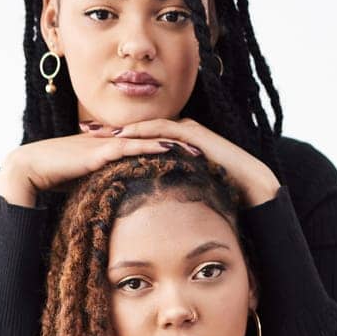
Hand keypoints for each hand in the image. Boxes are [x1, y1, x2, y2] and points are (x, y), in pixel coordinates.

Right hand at [0, 127, 190, 205]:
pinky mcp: (97, 151)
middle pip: (150, 138)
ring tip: (195, 148)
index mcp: (106, 148)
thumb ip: (100, 190)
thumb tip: (112, 208)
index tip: (190, 155)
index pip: (142, 145)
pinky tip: (168, 147)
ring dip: (170, 142)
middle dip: (177, 143)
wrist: (27, 169)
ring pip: (144, 139)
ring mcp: (103, 143)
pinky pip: (129, 146)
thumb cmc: (51, 180)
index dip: (166, 148)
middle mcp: (108, 141)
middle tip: (205, 149)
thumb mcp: (83, 185)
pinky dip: (150, 146)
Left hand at [80, 116, 280, 206]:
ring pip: (149, 126)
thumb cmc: (221, 194)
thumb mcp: (185, 192)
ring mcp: (188, 131)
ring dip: (124, 130)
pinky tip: (126, 137)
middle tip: (86, 134)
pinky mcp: (195, 135)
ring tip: (100, 135)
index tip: (91, 148)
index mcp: (176, 145)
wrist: (250, 188)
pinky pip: (165, 130)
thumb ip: (168, 192)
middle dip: (113, 132)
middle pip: (140, 129)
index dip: (116, 143)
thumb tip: (149, 209)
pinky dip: (144, 132)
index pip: (141, 139)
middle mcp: (180, 133)